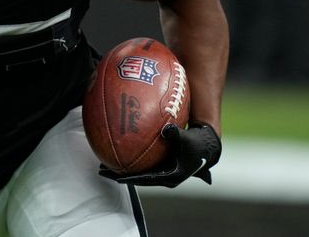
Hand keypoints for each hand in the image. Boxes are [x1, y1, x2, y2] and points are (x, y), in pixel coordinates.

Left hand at [99, 122, 221, 187]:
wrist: (206, 147)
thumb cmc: (197, 144)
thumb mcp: (188, 140)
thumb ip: (177, 135)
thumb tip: (166, 129)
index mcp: (169, 176)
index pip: (144, 180)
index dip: (128, 178)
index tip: (113, 176)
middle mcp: (163, 176)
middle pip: (137, 177)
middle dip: (119, 174)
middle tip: (101, 169)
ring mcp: (161, 170)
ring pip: (138, 171)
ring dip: (122, 167)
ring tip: (103, 161)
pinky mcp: (160, 163)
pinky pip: (142, 162)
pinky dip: (130, 157)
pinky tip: (118, 147)